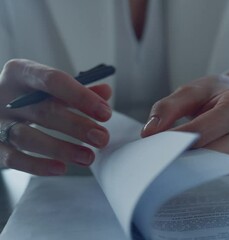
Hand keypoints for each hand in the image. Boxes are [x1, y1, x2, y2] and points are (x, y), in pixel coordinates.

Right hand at [0, 59, 111, 174]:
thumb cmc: (31, 96)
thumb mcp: (52, 88)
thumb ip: (79, 91)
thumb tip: (106, 92)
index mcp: (21, 72)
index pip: (53, 80)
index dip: (81, 97)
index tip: (105, 113)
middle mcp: (4, 94)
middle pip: (43, 111)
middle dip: (77, 126)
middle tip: (102, 138)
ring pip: (27, 137)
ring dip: (61, 149)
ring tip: (88, 157)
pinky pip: (13, 158)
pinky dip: (38, 166)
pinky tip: (62, 169)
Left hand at [142, 74, 228, 159]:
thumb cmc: (216, 93)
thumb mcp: (192, 90)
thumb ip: (168, 107)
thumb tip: (149, 132)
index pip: (203, 130)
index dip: (177, 138)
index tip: (155, 142)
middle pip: (211, 152)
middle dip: (183, 153)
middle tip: (159, 153)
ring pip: (215, 165)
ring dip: (191, 162)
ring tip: (172, 155)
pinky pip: (219, 169)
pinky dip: (201, 165)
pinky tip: (189, 158)